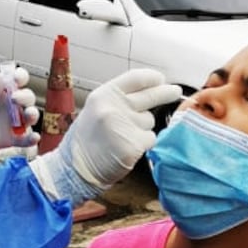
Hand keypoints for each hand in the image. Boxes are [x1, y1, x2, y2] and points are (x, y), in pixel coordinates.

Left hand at [0, 66, 38, 159]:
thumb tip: (1, 77)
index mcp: (0, 92)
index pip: (16, 81)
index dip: (21, 78)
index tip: (17, 79)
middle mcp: (8, 106)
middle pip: (26, 98)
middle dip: (25, 97)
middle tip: (15, 98)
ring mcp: (9, 123)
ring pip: (29, 118)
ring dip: (33, 115)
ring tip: (29, 115)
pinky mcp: (8, 140)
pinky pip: (23, 140)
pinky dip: (31, 139)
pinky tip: (33, 137)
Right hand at [30, 69, 181, 205]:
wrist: (73, 169)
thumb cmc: (85, 142)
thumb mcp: (96, 110)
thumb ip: (119, 100)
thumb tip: (147, 92)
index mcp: (104, 95)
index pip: (135, 78)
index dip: (151, 78)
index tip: (161, 79)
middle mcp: (114, 107)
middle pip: (150, 96)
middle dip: (166, 93)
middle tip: (174, 91)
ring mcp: (124, 126)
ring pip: (150, 122)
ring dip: (143, 129)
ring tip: (122, 138)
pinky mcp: (133, 145)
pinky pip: (150, 140)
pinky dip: (143, 145)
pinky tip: (126, 149)